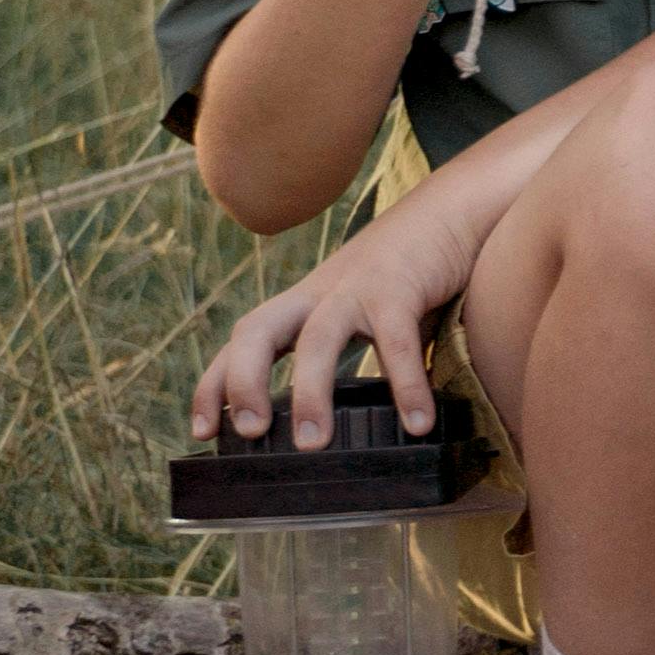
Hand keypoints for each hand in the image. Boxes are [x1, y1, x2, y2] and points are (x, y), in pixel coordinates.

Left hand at [187, 189, 491, 445]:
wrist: (453, 211)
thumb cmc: (409, 274)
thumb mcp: (363, 311)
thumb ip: (353, 353)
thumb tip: (357, 423)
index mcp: (303, 304)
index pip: (240, 343)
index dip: (214, 386)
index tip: (202, 433)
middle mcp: (319, 294)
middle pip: (257, 330)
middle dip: (242, 381)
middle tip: (249, 433)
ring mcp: (358, 288)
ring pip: (317, 338)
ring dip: (310, 392)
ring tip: (314, 444)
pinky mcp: (402, 287)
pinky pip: (398, 342)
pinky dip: (407, 386)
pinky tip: (418, 424)